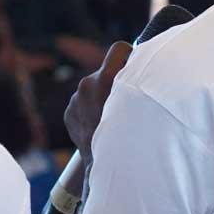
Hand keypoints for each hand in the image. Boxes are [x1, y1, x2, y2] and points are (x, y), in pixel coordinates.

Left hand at [63, 40, 134, 156]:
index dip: (129, 55)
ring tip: (112, 119)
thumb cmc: (131, 136)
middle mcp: (87, 84)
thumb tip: (145, 66)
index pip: (118, 49)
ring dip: (101, 99)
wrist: (104, 164)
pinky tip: (100, 127)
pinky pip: (82, 105)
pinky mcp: (69, 112)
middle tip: (125, 103)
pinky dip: (90, 112)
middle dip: (114, 83)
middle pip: (105, 73)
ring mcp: (75, 99)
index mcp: (105, 78)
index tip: (133, 65)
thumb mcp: (142, 105)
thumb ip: (140, 82)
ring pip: (93, 90)